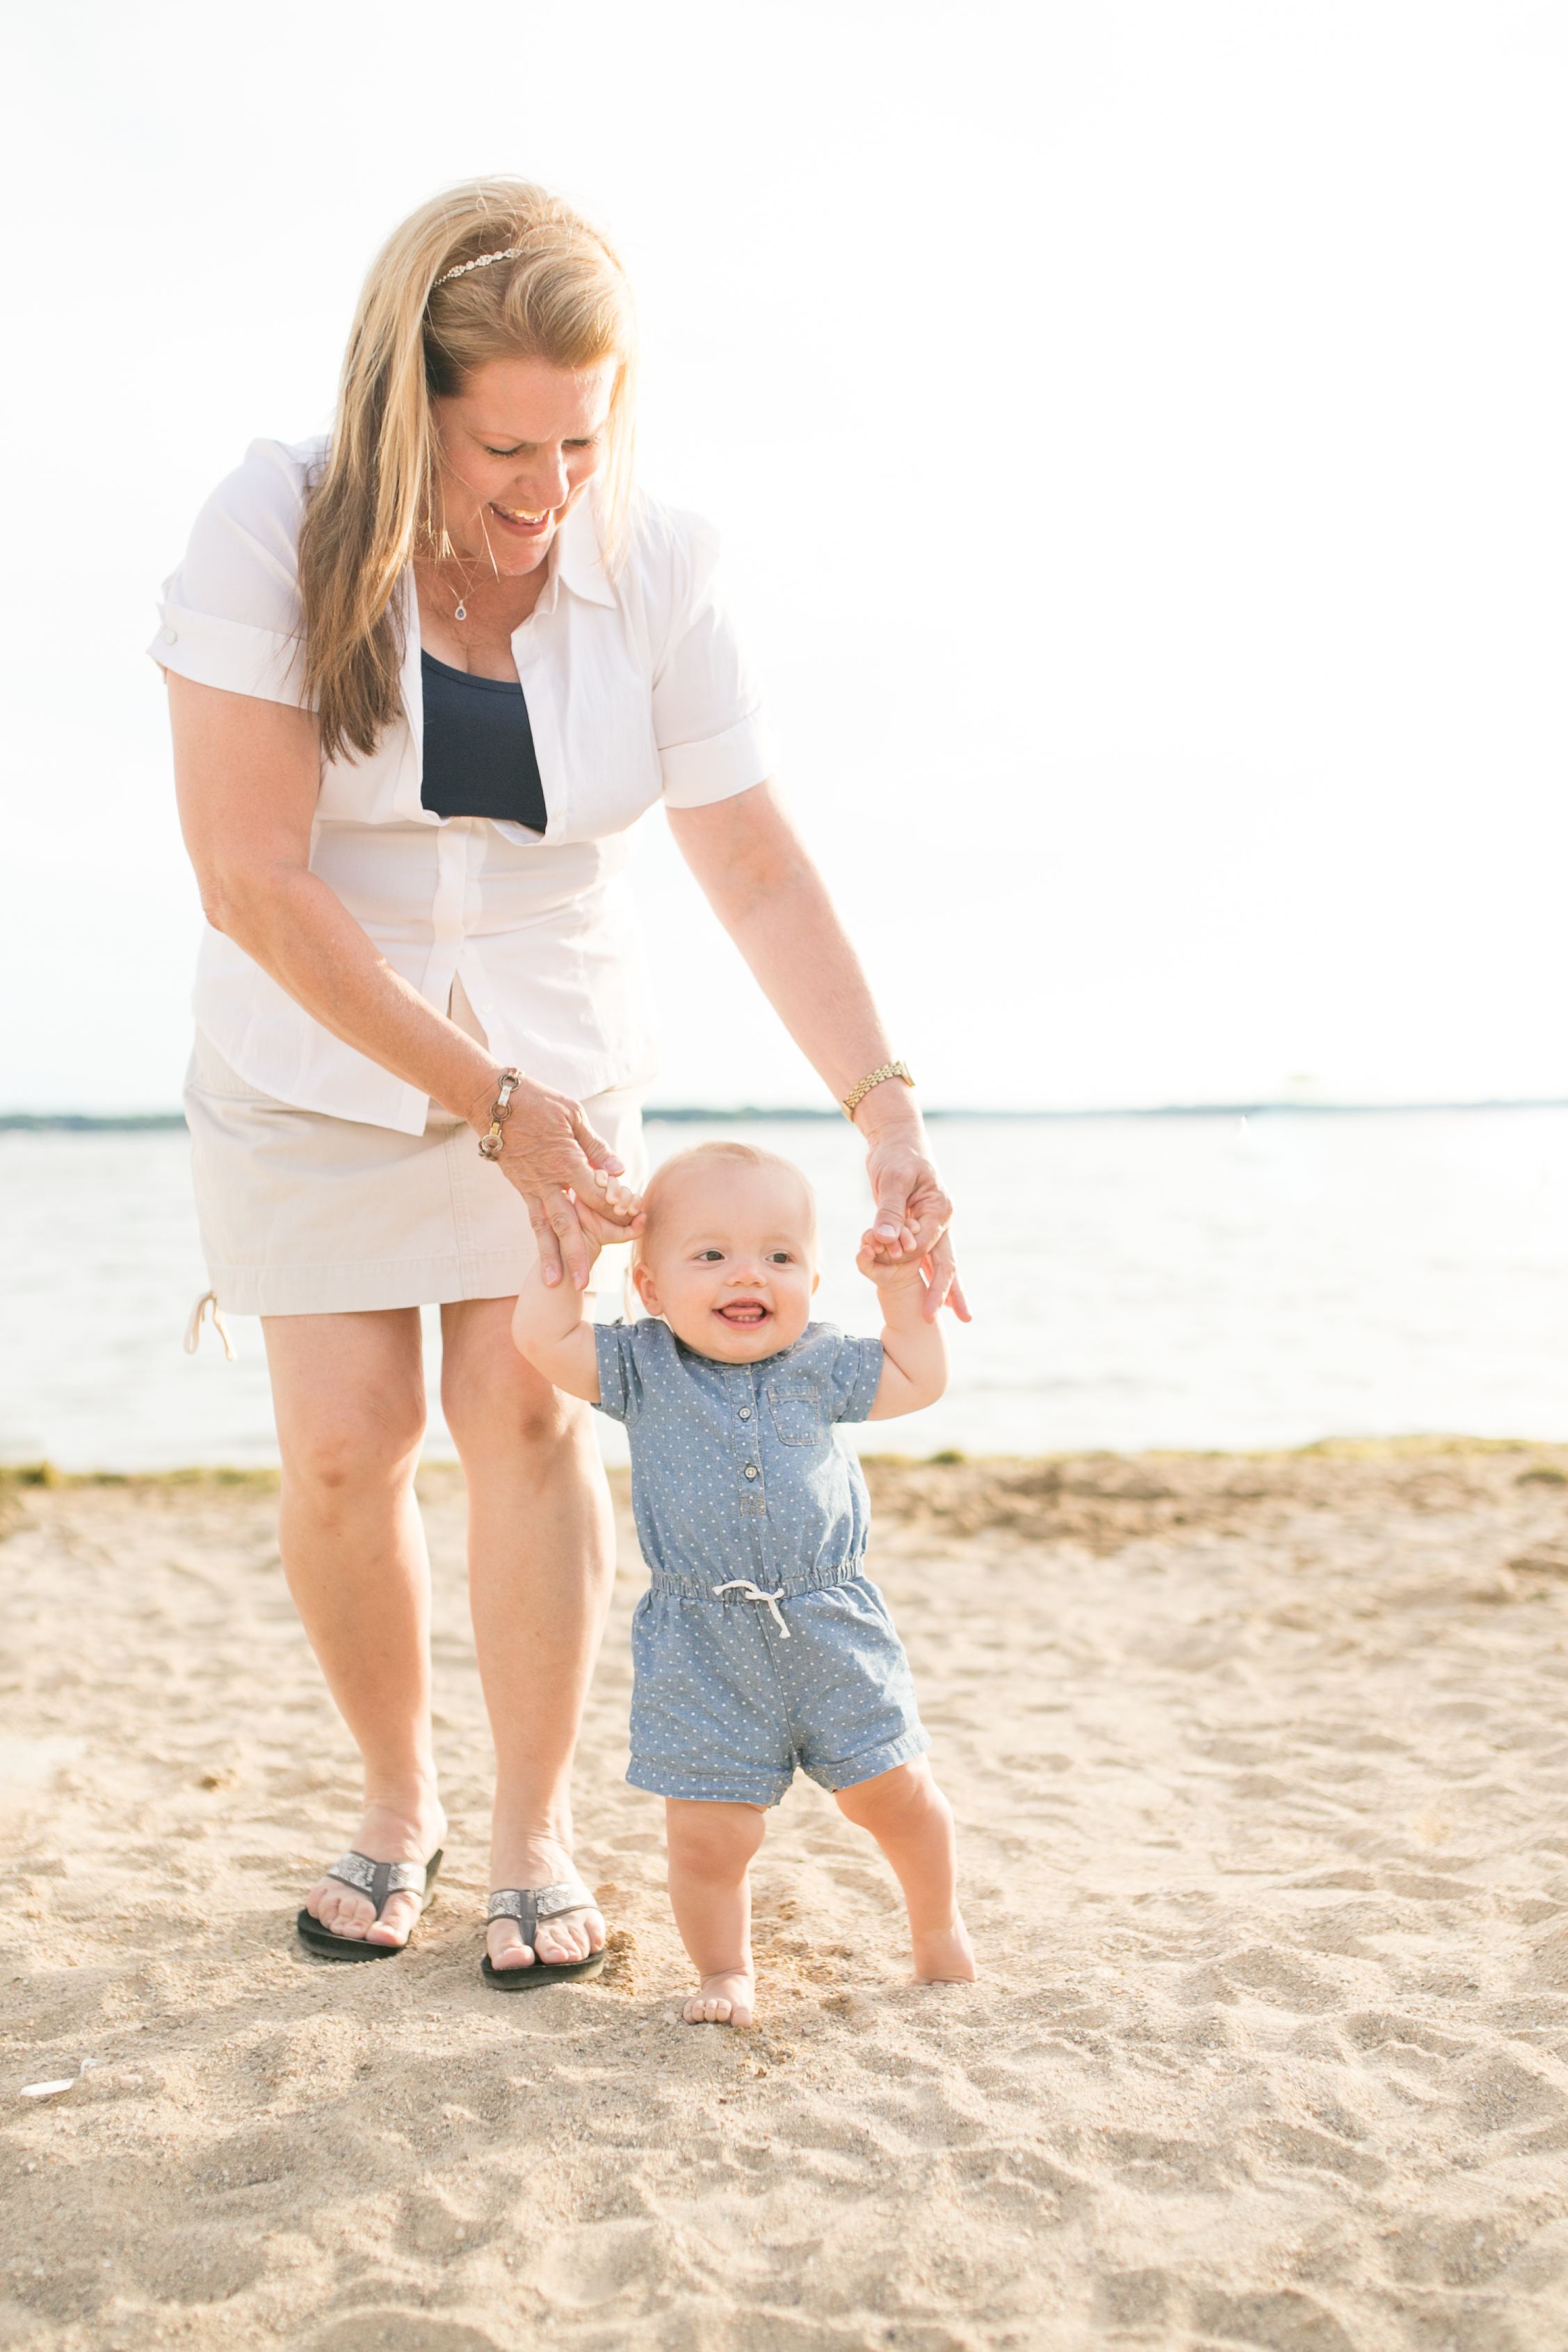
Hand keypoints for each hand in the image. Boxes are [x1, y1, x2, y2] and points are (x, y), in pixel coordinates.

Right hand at [466, 1071, 641, 1290]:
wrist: (493, 1102)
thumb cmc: (538, 1102)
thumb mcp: (573, 1115)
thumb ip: (595, 1147)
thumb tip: (619, 1171)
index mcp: (565, 1160)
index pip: (595, 1194)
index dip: (615, 1210)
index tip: (633, 1222)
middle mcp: (547, 1180)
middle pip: (567, 1222)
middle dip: (576, 1253)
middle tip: (583, 1283)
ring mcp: (531, 1187)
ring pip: (544, 1228)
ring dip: (552, 1257)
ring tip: (556, 1283)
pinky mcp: (521, 1188)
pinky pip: (533, 1219)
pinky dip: (540, 1241)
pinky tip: (545, 1261)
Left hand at [859, 1133, 970, 1325]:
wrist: (898, 1141)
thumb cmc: (895, 1156)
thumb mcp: (892, 1179)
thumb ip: (889, 1210)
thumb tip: (884, 1238)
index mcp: (939, 1209)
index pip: (924, 1243)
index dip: (906, 1253)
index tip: (886, 1254)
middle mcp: (942, 1221)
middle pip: (946, 1262)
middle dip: (945, 1291)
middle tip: (940, 1318)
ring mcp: (934, 1227)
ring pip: (943, 1264)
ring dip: (949, 1290)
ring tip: (960, 1317)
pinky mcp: (921, 1229)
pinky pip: (928, 1258)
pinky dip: (933, 1277)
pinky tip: (942, 1299)